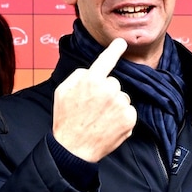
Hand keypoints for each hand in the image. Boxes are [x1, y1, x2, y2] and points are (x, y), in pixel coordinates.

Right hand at [52, 38, 136, 162]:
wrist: (73, 148)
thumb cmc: (66, 120)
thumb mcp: (62, 91)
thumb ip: (78, 76)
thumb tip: (90, 71)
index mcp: (90, 80)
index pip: (106, 60)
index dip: (114, 49)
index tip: (121, 42)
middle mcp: (108, 90)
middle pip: (113, 82)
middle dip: (106, 91)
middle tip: (93, 107)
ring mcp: (120, 105)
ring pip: (122, 97)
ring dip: (114, 104)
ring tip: (99, 118)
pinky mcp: (129, 119)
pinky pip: (128, 111)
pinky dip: (121, 117)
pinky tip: (108, 125)